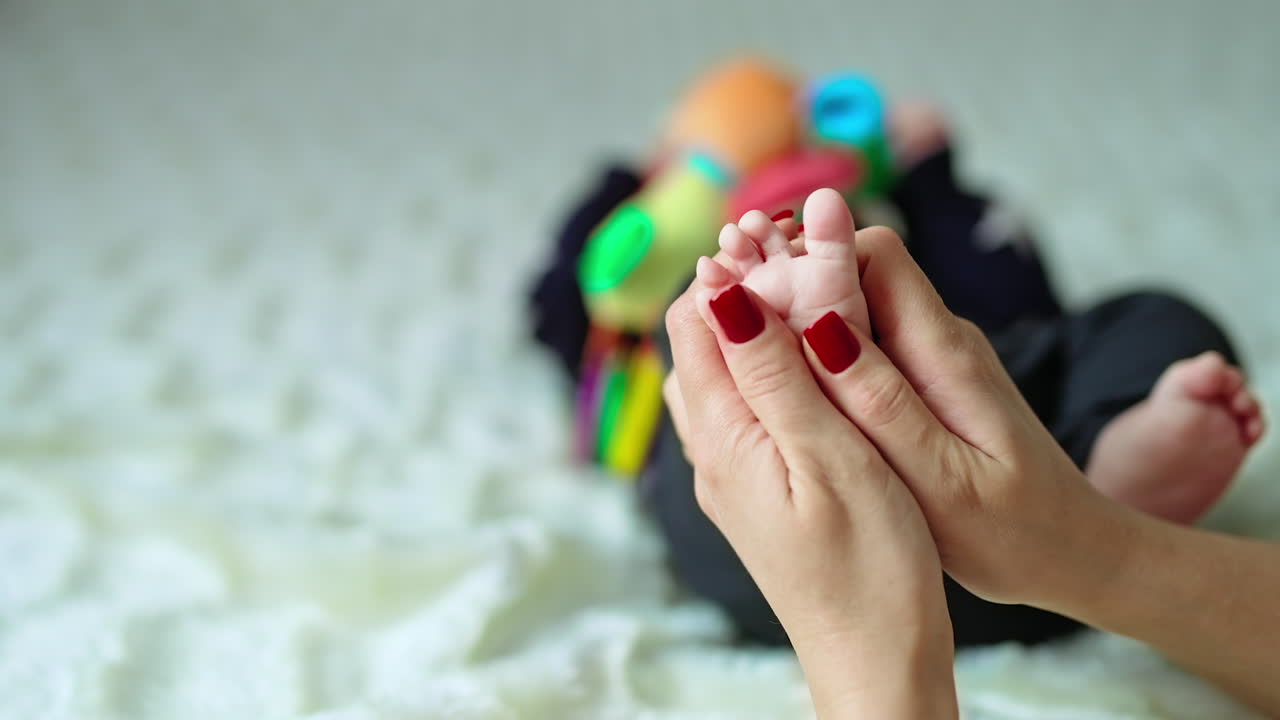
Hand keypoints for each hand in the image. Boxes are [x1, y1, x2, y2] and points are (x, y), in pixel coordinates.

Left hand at [664, 275, 956, 718]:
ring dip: (760, 331)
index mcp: (722, 436)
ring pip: (724, 374)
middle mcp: (711, 451)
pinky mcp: (757, 491)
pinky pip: (746, 410)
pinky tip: (820, 372)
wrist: (876, 658)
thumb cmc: (871, 567)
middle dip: (746, 292)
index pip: (695, 318)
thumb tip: (722, 290)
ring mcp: (731, 473)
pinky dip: (773, 373)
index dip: (738, 270)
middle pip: (701, 341)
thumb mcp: (829, 457)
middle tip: (814, 265)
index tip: (796, 245)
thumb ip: (773, 373)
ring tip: (821, 307)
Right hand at [772, 225, 1121, 606]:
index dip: (806, 257)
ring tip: (740, 343)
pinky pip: (865, 347)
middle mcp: (939, 341)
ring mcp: (933, 362)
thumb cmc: (1011, 531)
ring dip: (798, 318)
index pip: (872, 253)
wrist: (1073, 558)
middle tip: (721, 305)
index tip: (750, 287)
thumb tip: (816, 324)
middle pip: (856, 271)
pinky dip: (820, 355)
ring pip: (855, 310)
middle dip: (788, 280)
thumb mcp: (938, 475)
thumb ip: (878, 400)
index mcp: (944, 353)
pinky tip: (786, 385)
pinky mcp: (927, 387)